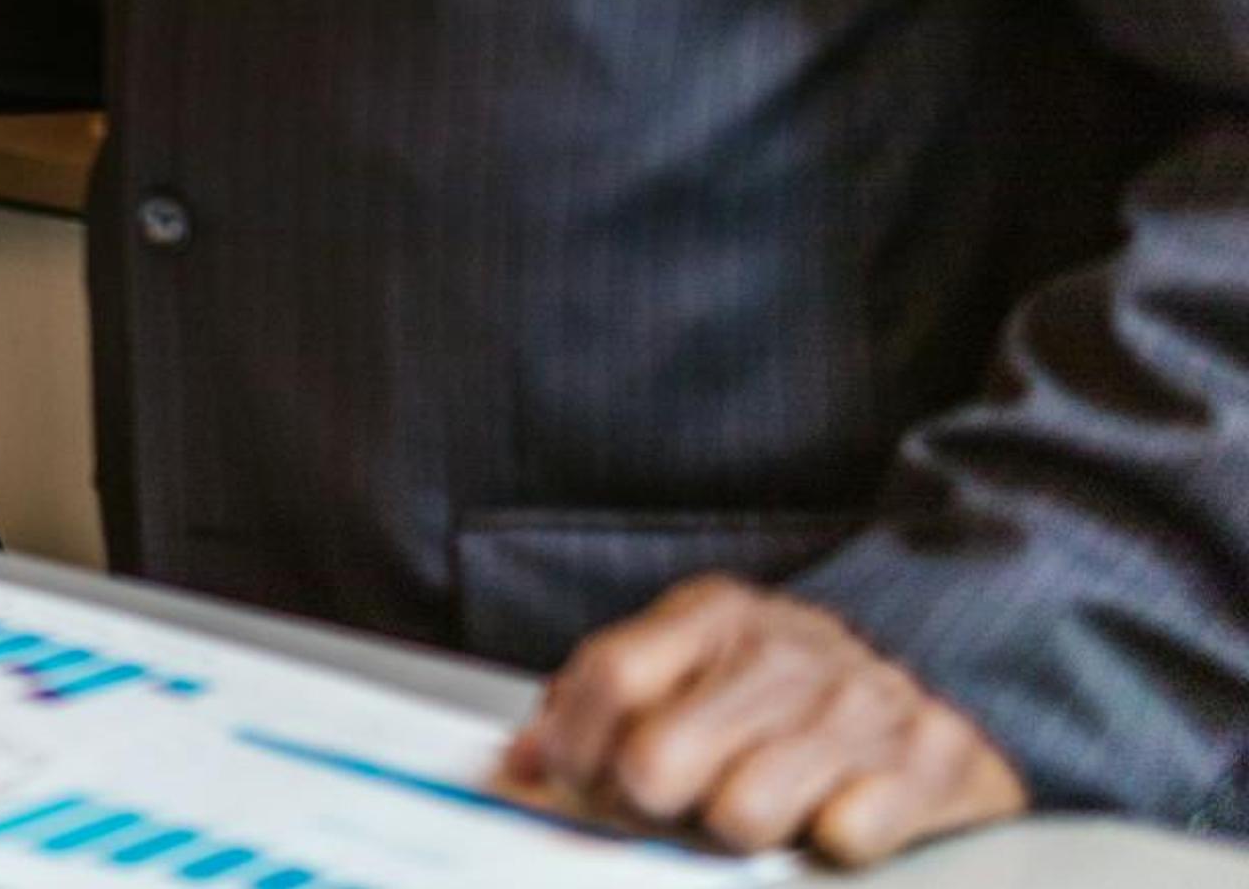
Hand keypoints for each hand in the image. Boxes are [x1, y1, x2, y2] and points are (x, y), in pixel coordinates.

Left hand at [510, 578, 1028, 866]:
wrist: (943, 695)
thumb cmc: (788, 698)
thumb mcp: (693, 670)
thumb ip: (599, 708)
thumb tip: (519, 767)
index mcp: (716, 615)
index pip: (609, 675)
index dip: (573, 749)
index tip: (574, 784)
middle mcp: (787, 649)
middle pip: (659, 760)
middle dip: (647, 807)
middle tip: (667, 810)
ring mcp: (863, 702)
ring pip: (741, 815)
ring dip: (736, 834)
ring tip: (754, 814)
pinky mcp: (932, 762)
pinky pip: (842, 837)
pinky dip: (829, 845)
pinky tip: (832, 817)